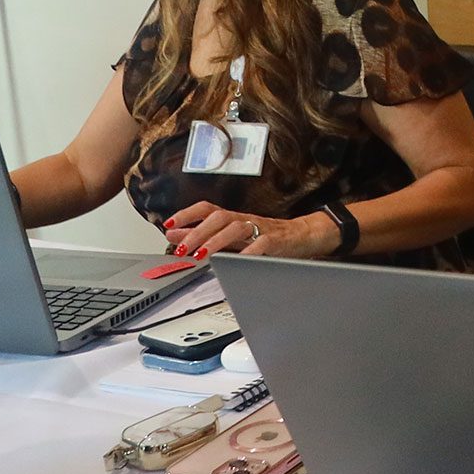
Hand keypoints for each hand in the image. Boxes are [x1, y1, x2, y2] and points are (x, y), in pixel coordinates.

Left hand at [163, 201, 340, 258]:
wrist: (305, 235)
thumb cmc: (269, 237)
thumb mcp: (235, 236)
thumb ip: (206, 235)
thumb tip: (175, 234)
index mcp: (234, 218)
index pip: (207, 209)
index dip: (186, 215)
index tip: (168, 225)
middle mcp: (245, 219)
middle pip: (218, 217)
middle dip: (196, 231)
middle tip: (181, 248)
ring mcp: (261, 228)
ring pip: (236, 227)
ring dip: (216, 241)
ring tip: (202, 255)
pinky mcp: (276, 241)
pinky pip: (261, 244)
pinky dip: (248, 254)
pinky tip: (236, 264)